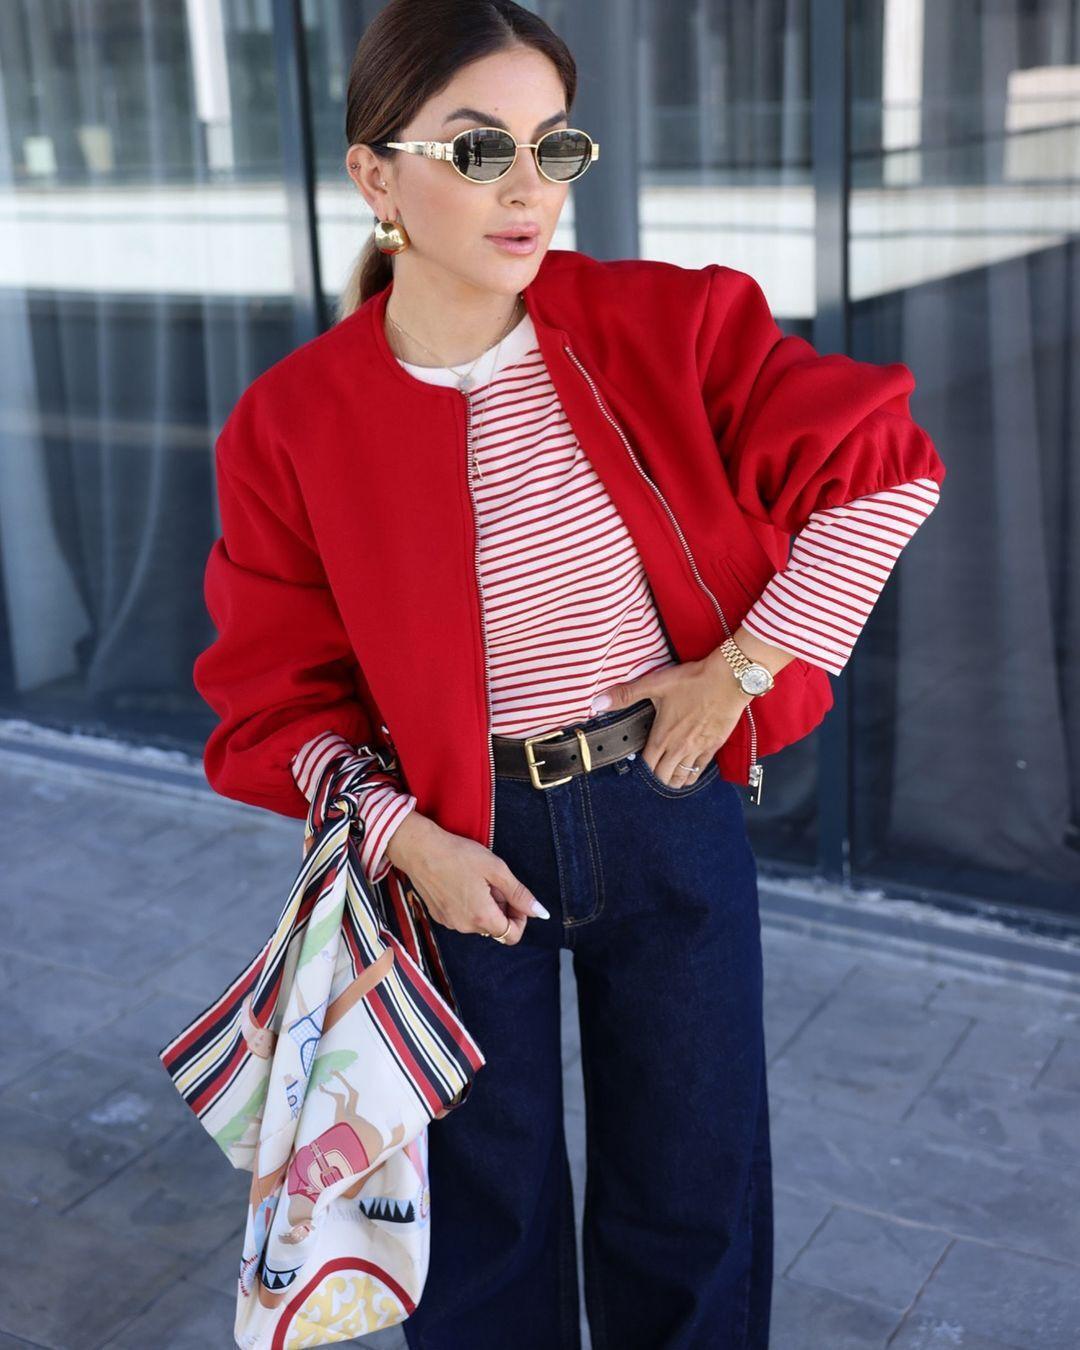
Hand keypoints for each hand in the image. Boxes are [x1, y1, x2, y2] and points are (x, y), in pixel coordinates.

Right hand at [384, 810, 549, 945]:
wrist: (419, 849)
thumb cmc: (458, 855)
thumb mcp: (496, 870)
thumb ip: (520, 894)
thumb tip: (541, 913)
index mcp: (482, 918)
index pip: (512, 935)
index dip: (520, 918)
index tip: (515, 898)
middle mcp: (465, 927)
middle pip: (495, 928)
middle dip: (501, 908)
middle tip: (494, 881)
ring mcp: (450, 923)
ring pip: (479, 922)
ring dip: (485, 906)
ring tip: (476, 879)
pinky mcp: (438, 916)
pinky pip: (462, 917)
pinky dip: (468, 905)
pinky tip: (461, 882)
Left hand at [590, 651, 753, 788]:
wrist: (728, 679)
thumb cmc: (692, 681)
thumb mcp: (655, 684)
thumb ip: (626, 695)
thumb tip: (598, 702)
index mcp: (662, 737)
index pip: (646, 766)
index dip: (640, 769)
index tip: (637, 765)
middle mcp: (678, 749)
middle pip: (663, 777)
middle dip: (655, 778)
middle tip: (652, 772)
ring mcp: (697, 750)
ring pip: (681, 778)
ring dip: (672, 780)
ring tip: (667, 775)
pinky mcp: (713, 747)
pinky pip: (700, 770)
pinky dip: (691, 775)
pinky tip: (687, 772)